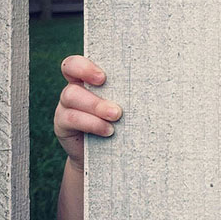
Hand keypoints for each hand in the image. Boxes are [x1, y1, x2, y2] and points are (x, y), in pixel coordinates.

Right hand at [54, 55, 121, 170]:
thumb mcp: (126, 106)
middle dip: (92, 87)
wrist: (107, 155)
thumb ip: (130, 94)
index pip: (75, 64)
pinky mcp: (63, 125)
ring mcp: (65, 107)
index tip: (103, 78)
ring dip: (96, 106)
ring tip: (116, 116)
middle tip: (116, 106)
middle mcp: (74, 90)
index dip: (83, 67)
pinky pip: (70, 119)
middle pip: (72, 78)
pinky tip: (108, 131)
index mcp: (87, 80)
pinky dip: (92, 124)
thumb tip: (157, 86)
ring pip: (70, 97)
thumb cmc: (124, 123)